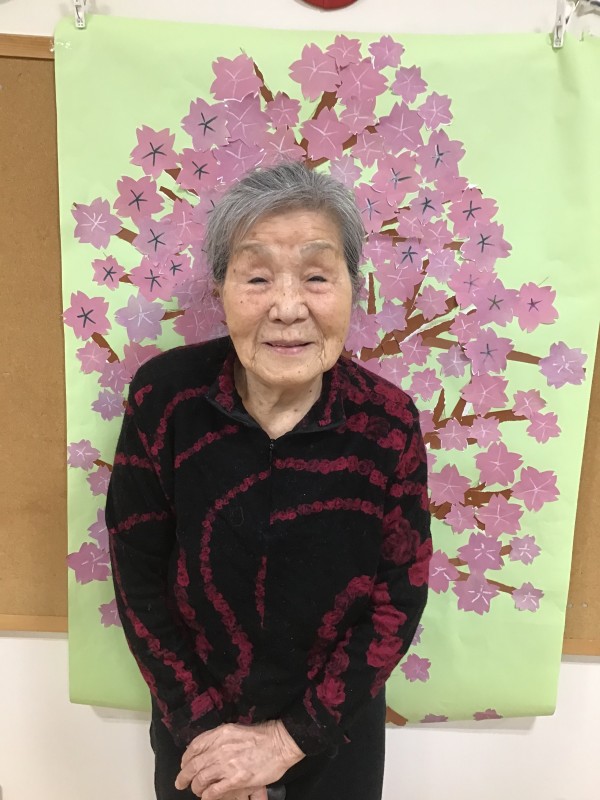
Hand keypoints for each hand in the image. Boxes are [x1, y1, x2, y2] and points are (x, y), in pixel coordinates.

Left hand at [175, 720, 303, 799]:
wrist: (279, 743)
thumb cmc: (261, 736)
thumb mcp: (235, 730)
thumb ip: (219, 739)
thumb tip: (207, 749)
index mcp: (220, 734)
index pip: (195, 746)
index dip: (186, 757)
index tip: (184, 764)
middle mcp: (219, 748)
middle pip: (194, 764)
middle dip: (184, 776)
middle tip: (180, 783)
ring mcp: (226, 764)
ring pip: (201, 779)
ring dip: (196, 787)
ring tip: (196, 790)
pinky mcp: (235, 779)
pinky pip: (213, 791)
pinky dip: (207, 796)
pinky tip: (206, 798)